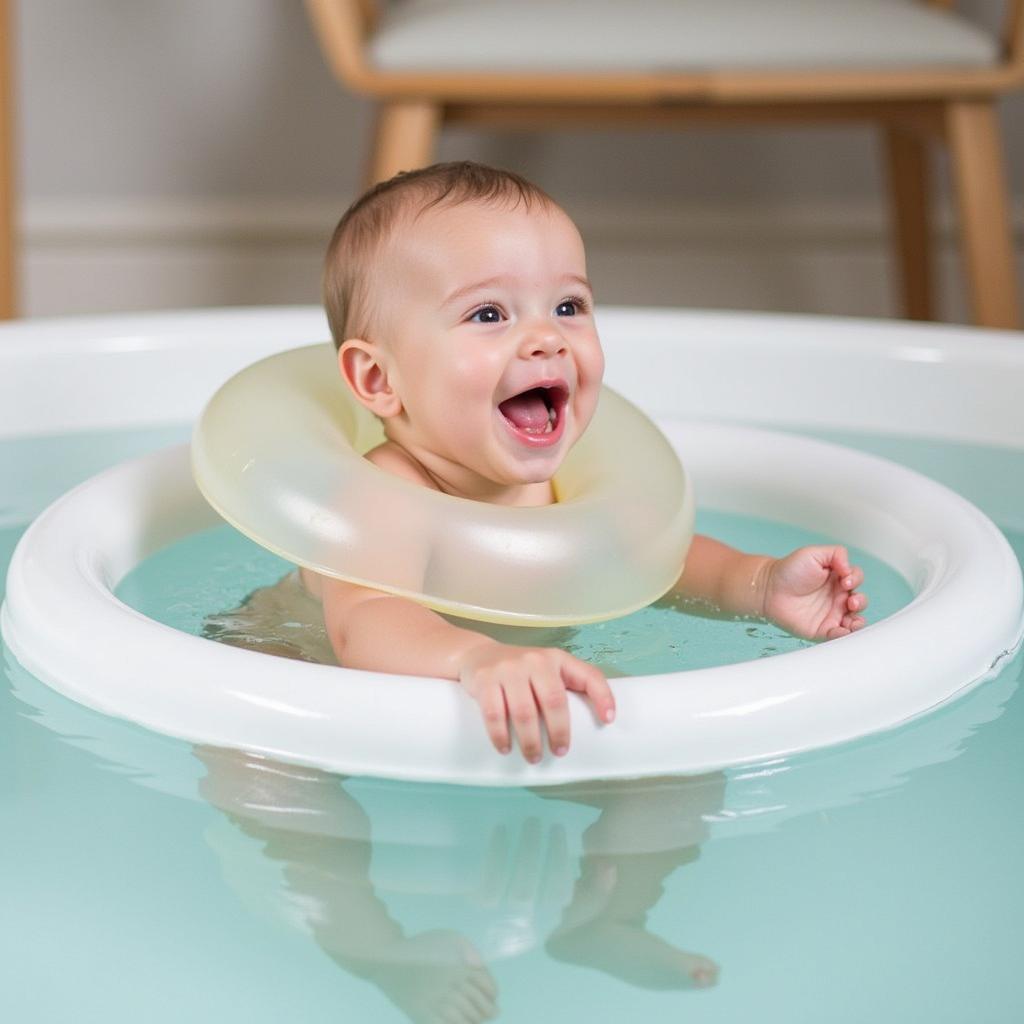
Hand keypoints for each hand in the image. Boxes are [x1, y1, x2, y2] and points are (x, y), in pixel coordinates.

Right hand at [457, 642, 614, 762]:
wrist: (477, 655)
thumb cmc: (521, 671)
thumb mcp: (547, 670)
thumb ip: (567, 686)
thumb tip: (595, 722)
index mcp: (557, 659)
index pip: (588, 675)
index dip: (603, 697)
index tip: (608, 721)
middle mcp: (535, 660)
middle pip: (554, 701)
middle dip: (559, 732)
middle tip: (559, 752)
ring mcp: (509, 669)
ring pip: (524, 712)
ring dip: (530, 741)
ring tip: (534, 757)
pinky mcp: (485, 680)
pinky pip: (494, 714)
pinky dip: (500, 736)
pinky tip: (505, 748)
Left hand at [761, 545, 867, 640]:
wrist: (768, 589)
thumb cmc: (789, 570)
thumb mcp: (813, 553)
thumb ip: (836, 554)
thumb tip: (849, 568)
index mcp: (837, 578)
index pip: (857, 579)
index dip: (855, 579)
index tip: (845, 580)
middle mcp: (836, 597)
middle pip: (860, 601)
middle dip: (861, 602)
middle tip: (850, 601)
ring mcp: (831, 614)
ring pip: (855, 620)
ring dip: (858, 621)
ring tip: (851, 619)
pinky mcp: (822, 629)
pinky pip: (839, 636)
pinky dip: (845, 636)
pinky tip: (843, 631)